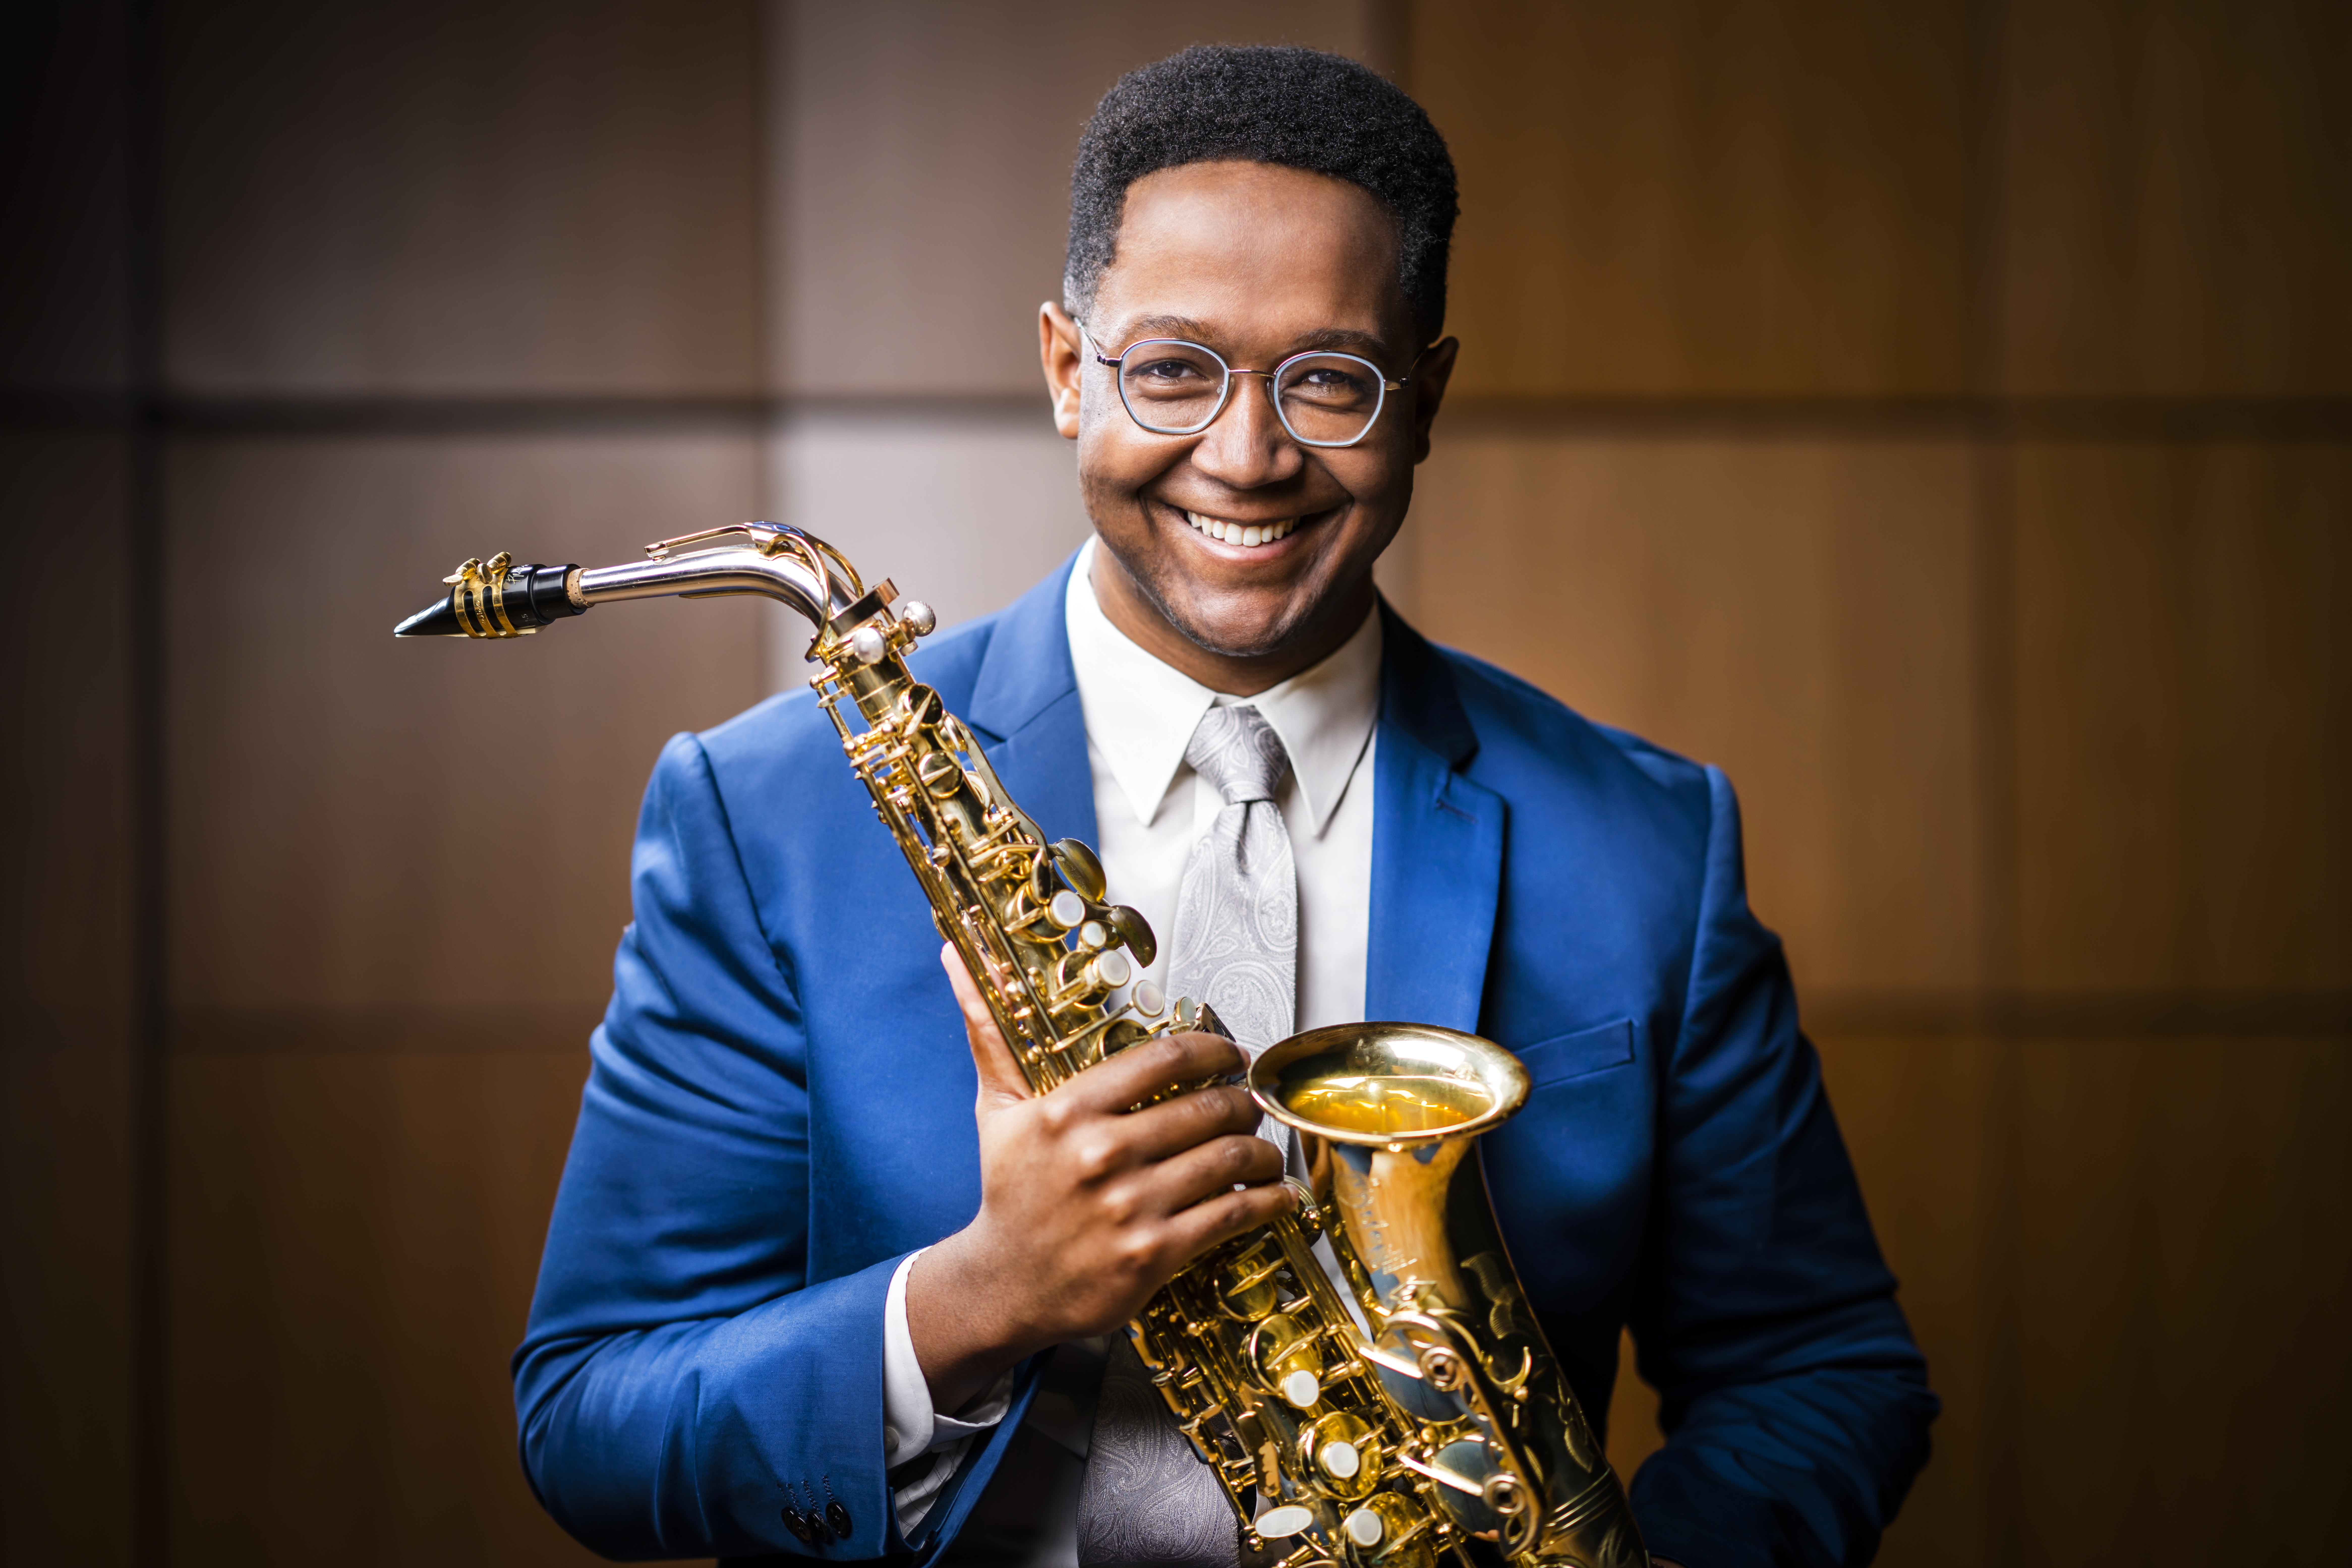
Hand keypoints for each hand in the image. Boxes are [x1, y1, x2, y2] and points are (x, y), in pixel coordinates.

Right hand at [906, 945, 1293, 1411]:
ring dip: (1261, 1149)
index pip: (1164, 1059)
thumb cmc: (1009, 1191)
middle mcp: (1100, 1155)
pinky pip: (1231, 1215)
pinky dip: (1267, 1200)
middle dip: (1241, 1101)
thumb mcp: (998, 1108)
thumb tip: (957, 956)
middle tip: (1251, 1102)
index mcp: (1067, 1112)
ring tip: (1264, 1145)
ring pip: (1226, 1159)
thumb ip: (990, 1033)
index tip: (1230, 1053)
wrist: (1005, 1284)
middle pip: (1205, 1108)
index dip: (1212, 1050)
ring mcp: (1130, 1207)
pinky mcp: (1153, 1254)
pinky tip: (1279, 1194)